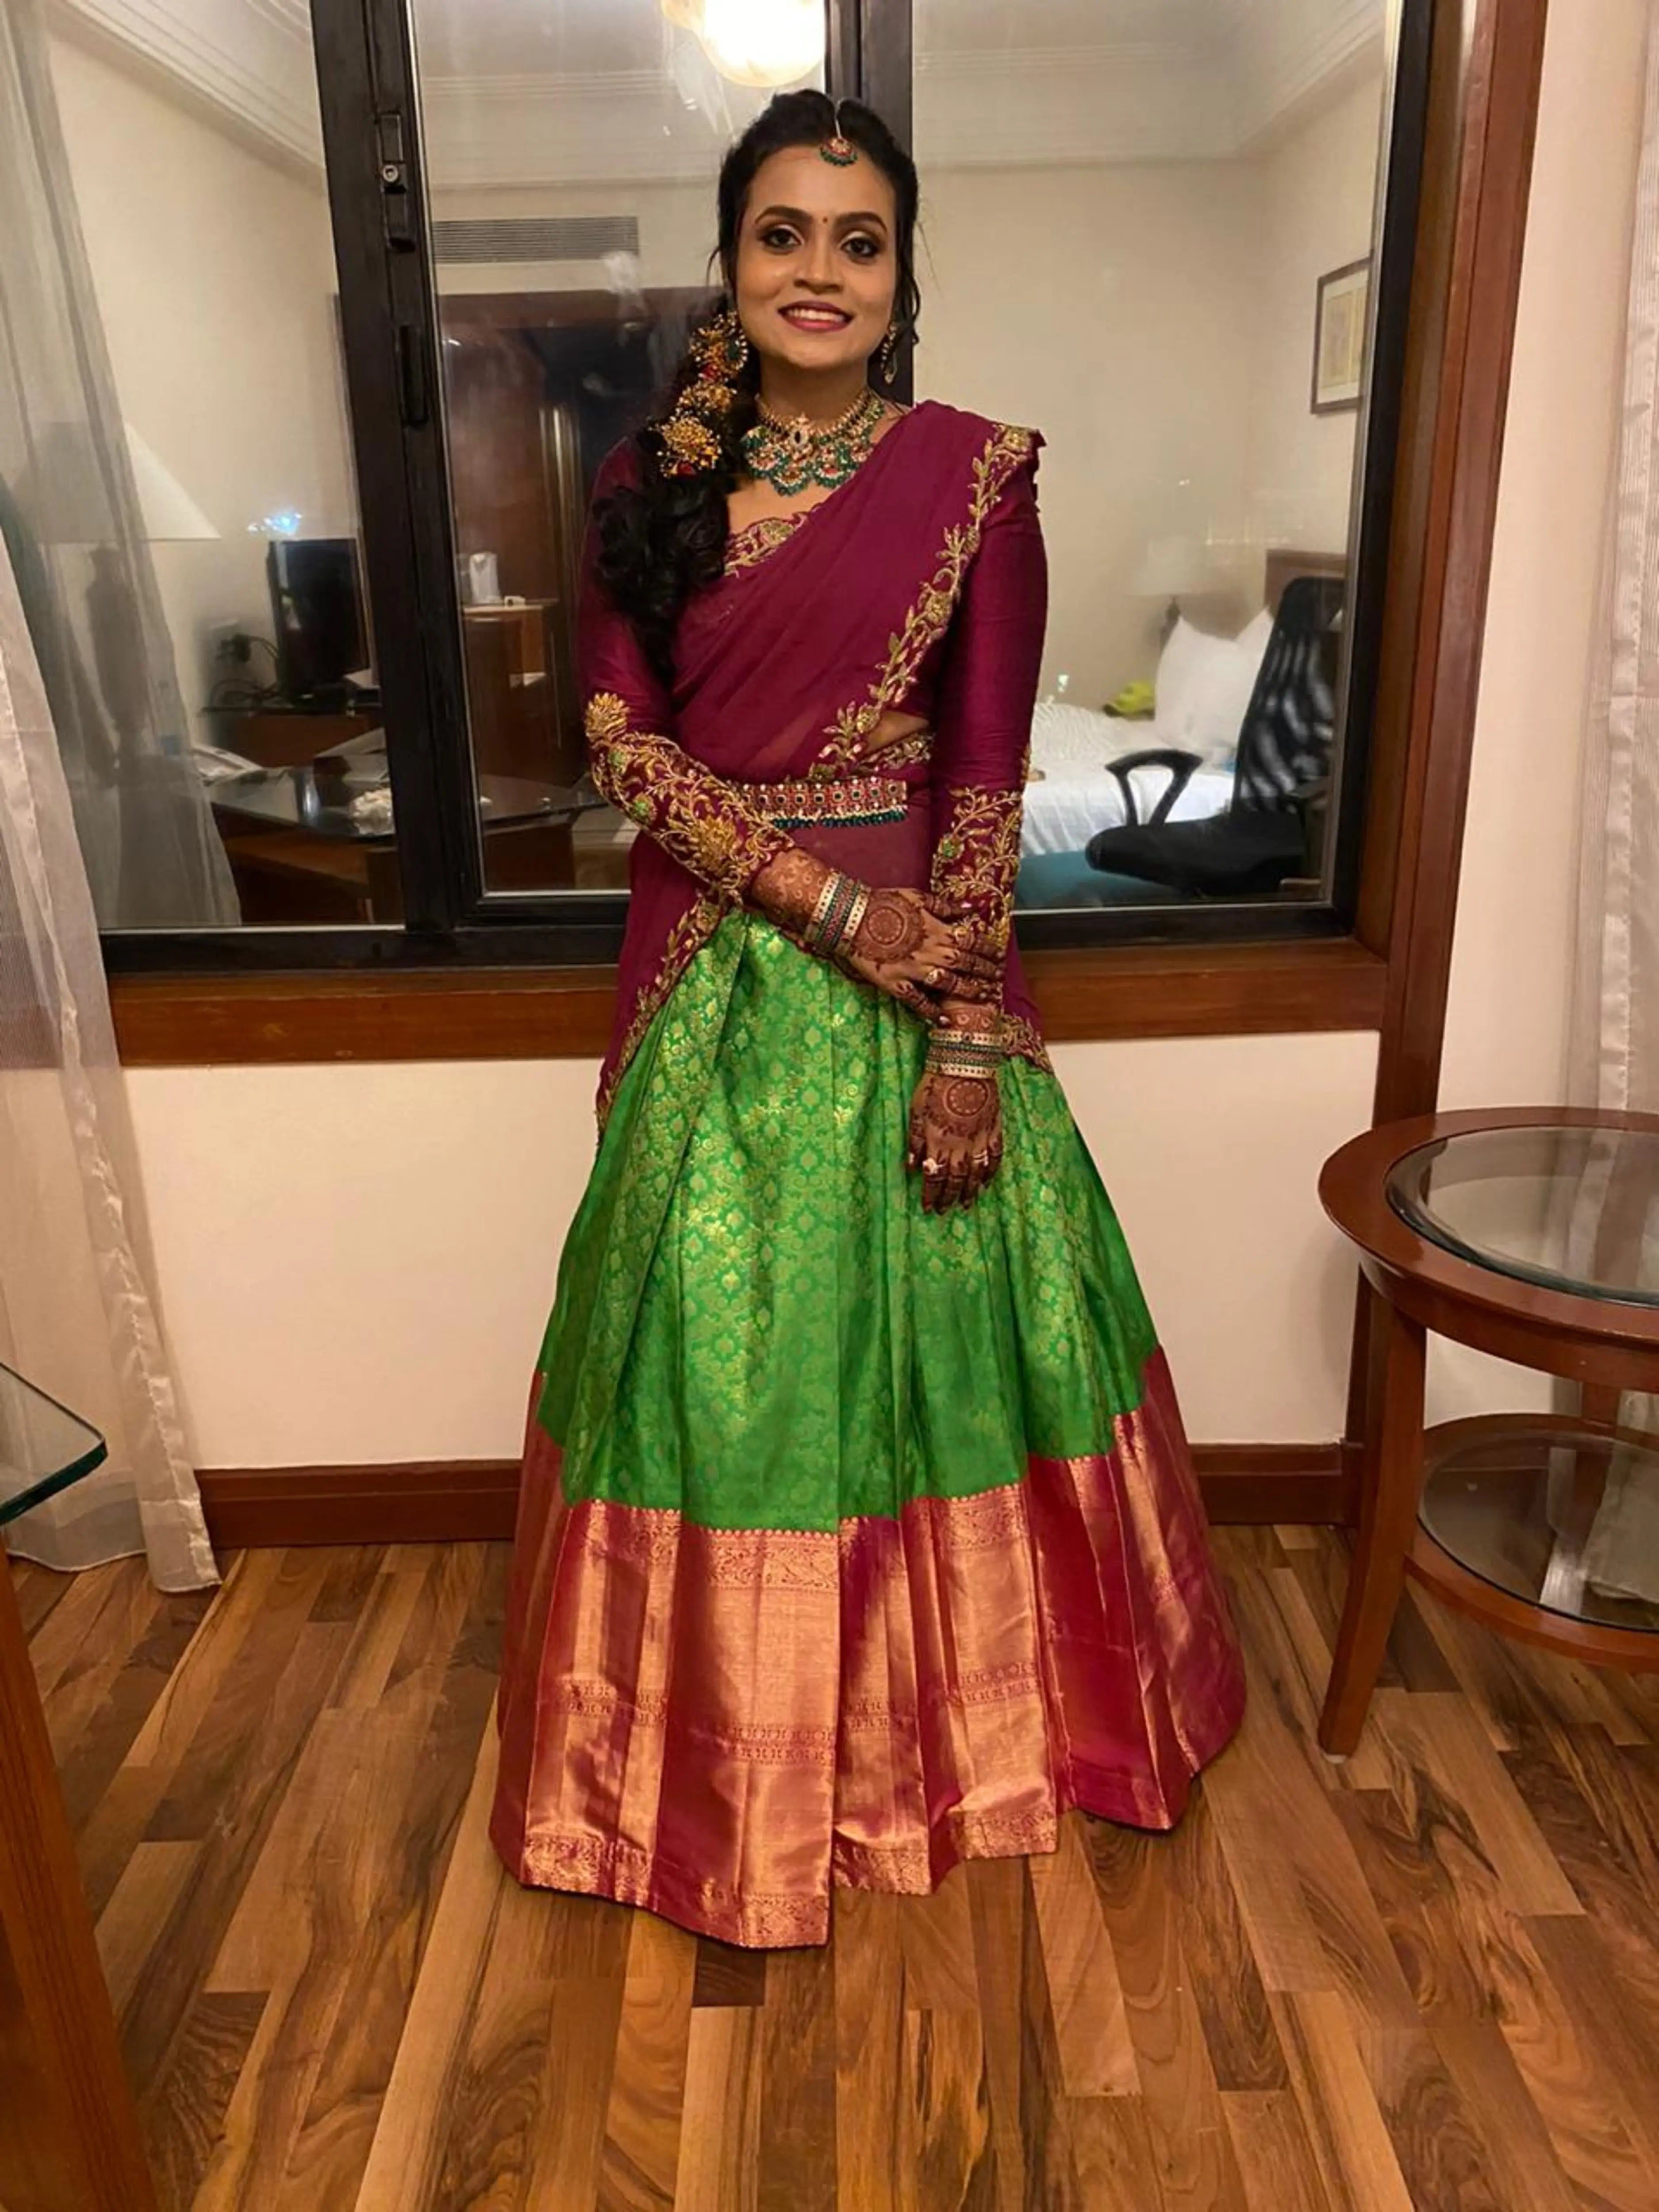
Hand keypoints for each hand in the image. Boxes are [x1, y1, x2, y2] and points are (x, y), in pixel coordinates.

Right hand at [842, 889, 1001, 1017]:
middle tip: (998, 978)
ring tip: (984, 996)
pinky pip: (919, 1003)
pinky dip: (933, 1013)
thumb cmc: (885, 903)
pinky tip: (945, 1021)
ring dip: (970, 991)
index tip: (999, 955)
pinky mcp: (897, 984)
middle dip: (986, 972)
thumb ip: (946, 906)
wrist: (852, 918)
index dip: (989, 950)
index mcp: (939, 931)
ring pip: (951, 985)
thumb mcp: (918, 897)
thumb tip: (970, 908)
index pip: (973, 942)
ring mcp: (916, 971)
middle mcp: (933, 953)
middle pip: (967, 965)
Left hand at [906, 1061, 1003, 1211]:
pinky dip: (991, 1172)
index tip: (928, 1208)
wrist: (965, 1064)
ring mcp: (979, 1138)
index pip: (935, 1176)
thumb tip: (912, 1168)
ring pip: (976, 1173)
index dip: (931, 1194)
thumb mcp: (916, 1111)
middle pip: (956, 1179)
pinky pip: (995, 1157)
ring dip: (970, 1191)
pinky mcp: (993, 1129)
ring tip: (966, 1204)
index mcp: (938, 1141)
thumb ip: (915, 1141)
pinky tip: (987, 1182)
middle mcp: (960, 1145)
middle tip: (944, 1211)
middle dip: (949, 1197)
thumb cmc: (935, 1084)